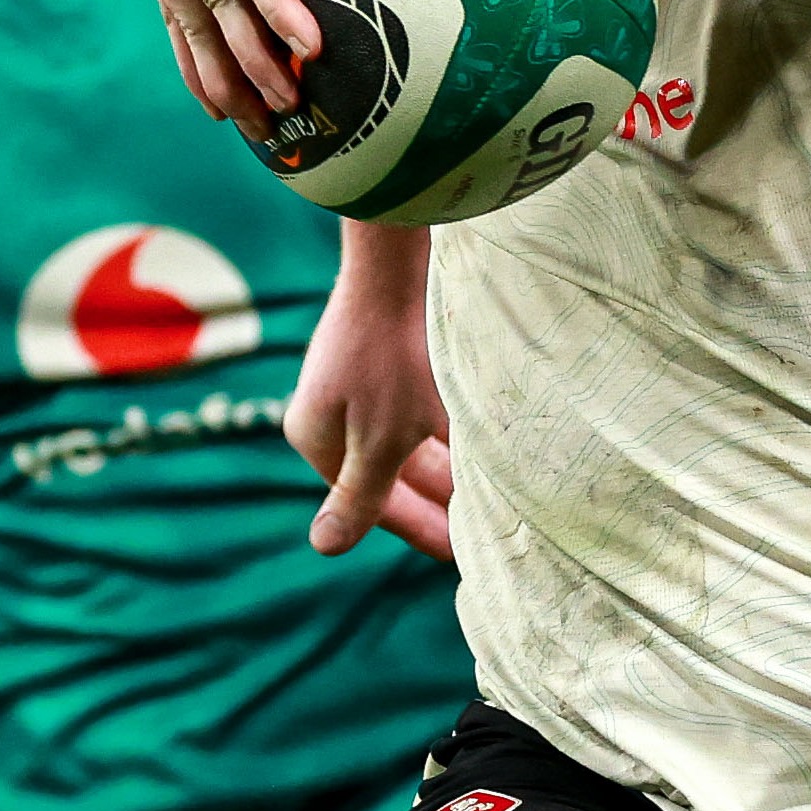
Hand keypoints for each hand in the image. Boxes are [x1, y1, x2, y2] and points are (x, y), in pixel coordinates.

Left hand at [121, 0, 325, 125]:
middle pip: (191, 21)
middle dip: (224, 79)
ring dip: (258, 61)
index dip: (195, 58)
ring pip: (219, 9)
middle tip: (257, 127)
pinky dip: (281, 13)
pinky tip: (310, 47)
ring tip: (291, 103)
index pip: (173, 5)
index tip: (219, 104)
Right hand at [291, 230, 453, 560]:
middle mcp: (332, 412)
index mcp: (318, 438)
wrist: (399, 258)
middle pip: (391, 471)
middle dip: (437, 498)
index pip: (373, 501)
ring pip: (408, 440)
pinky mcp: (386, 354)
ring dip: (448, 465)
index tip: (461, 551)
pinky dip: (448, 429)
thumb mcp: (384, 437)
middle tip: (484, 525)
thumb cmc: (393, 352)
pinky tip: (483, 438)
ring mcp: (358, 382)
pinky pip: (418, 407)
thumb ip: (363, 495)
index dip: (419, 527)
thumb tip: (322, 546)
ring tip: (492, 489)